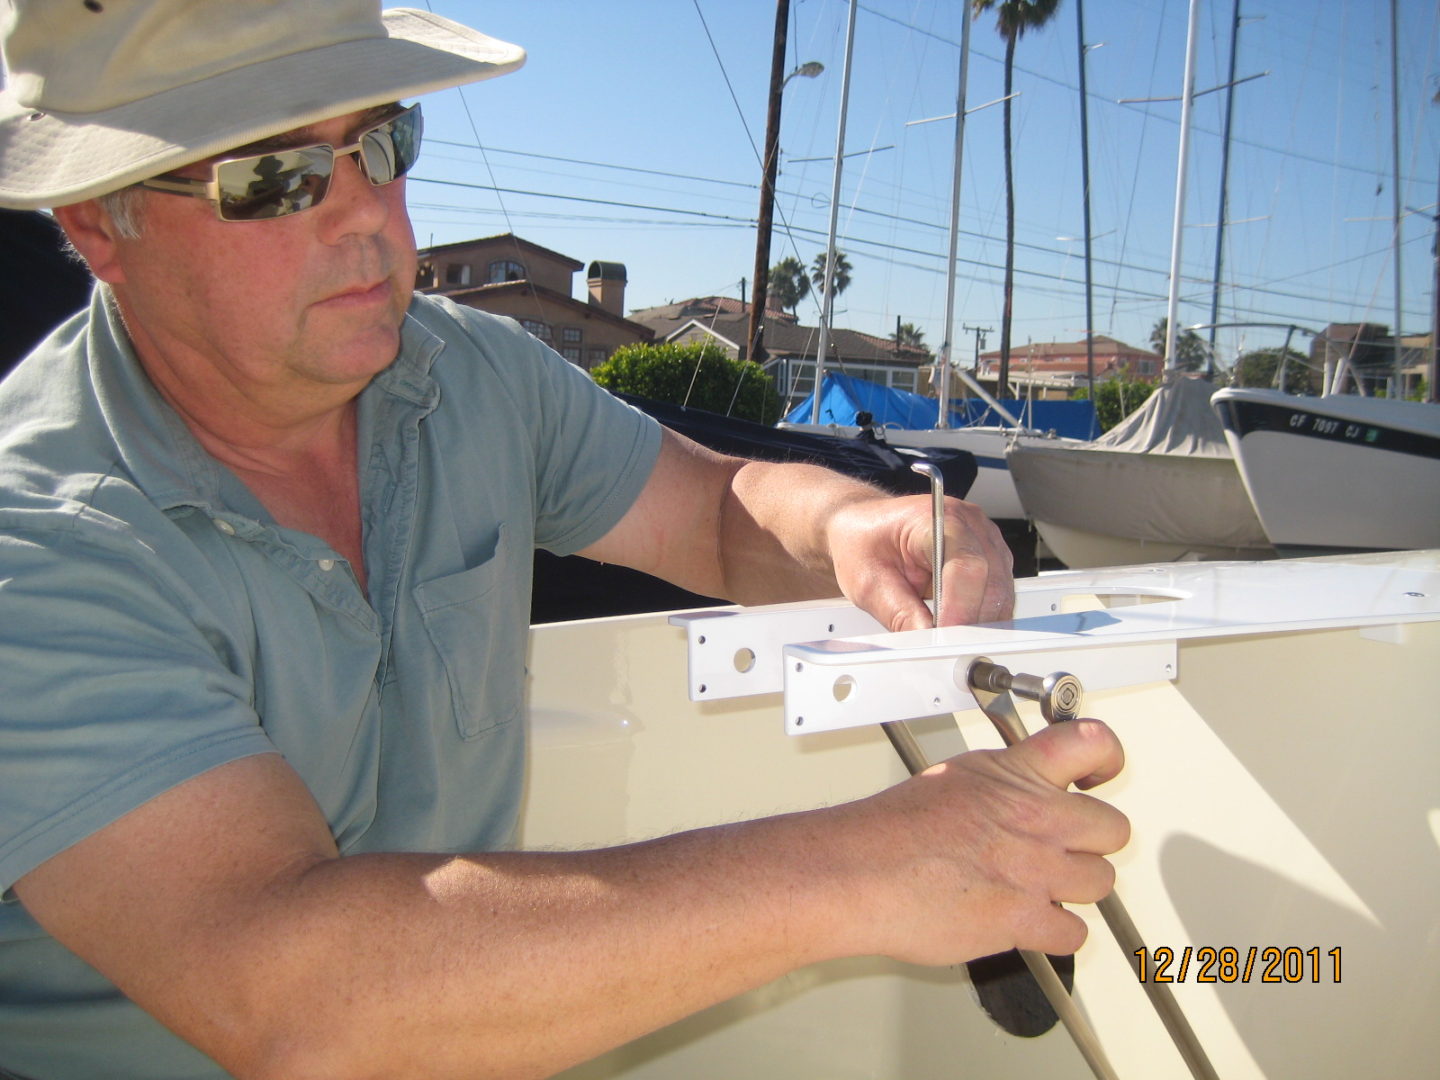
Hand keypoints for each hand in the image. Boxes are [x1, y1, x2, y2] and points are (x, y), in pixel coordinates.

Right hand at [818, 718, 1127, 965]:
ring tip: (1040, 887)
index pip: (1090, 743)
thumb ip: (998, 784)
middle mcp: (1033, 817)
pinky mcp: (1024, 919)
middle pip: (1112, 828)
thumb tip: (1015, 793)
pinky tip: (1030, 922)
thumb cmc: (889, 831)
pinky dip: (1055, 934)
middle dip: (1091, 842)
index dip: (1108, 757)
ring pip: (1100, 882)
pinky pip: (1074, 934)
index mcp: (1014, 774)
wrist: (859, 872)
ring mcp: (1034, 869)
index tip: (1102, 772)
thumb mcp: (952, 778)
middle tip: (1067, 847)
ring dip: (1074, 890)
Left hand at [824, 493, 1013, 630]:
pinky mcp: (990, 557)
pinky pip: (999, 595)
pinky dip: (981, 616)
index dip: (961, 607)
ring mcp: (984, 539)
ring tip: (946, 637)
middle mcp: (969, 524)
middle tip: (943, 647)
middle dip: (970, 622)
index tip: (945, 637)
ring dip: (978, 622)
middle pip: (991, 582)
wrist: (863, 528)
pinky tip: (956, 624)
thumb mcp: (867, 581)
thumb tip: (926, 640)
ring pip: (1001, 592)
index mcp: (936, 519)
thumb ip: (898, 612)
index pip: (965, 565)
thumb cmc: (864, 542)